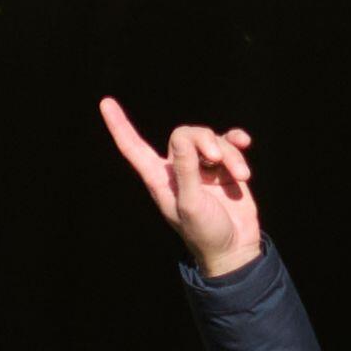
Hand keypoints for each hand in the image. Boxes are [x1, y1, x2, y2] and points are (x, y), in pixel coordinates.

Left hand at [99, 97, 262, 276]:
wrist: (234, 248)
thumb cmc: (205, 231)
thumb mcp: (191, 203)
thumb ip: (187, 170)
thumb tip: (183, 137)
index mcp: (159, 179)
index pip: (133, 147)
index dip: (120, 126)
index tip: (105, 102)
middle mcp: (178, 169)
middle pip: (185, 134)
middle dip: (204, 141)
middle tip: (216, 160)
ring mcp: (201, 168)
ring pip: (211, 140)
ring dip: (229, 152)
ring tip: (241, 175)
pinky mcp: (224, 169)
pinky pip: (228, 143)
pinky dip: (237, 143)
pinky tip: (245, 142)